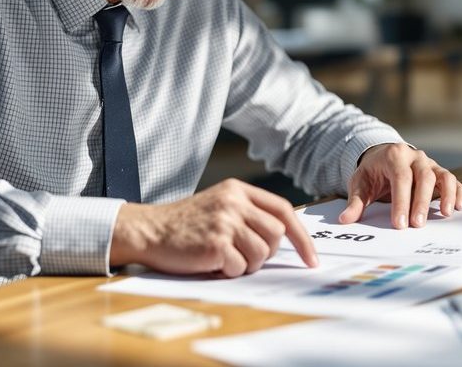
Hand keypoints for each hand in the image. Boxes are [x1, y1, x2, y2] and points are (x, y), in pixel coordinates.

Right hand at [109, 179, 317, 276]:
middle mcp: (234, 202)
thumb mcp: (219, 205)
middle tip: (244, 256)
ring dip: (246, 264)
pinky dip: (230, 272)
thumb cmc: (186, 224)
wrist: (150, 230)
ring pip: (261, 254)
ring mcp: (225, 222)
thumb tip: (284, 237)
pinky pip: (240, 267)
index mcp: (238, 190)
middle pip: (276, 234)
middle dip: (266, 252)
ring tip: (224, 258)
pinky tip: (212, 263)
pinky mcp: (215, 244)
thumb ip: (248, 213)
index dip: (302, 236)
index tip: (311, 258)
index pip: (283, 210)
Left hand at [338, 143, 461, 228]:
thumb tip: (345, 220)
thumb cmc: (373, 172)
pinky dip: (458, 192)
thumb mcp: (360, 183)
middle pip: (423, 177)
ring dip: (447, 194)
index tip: (399, 223)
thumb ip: (355, 202)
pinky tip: (458, 207)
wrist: (384, 155)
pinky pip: (452, 180)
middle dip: (421, 202)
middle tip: (417, 225)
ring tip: (445, 214)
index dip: (401, 201)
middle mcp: (415, 156)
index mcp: (394, 156)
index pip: (400, 178)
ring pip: (443, 175)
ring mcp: (429, 163)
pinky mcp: (439, 171)